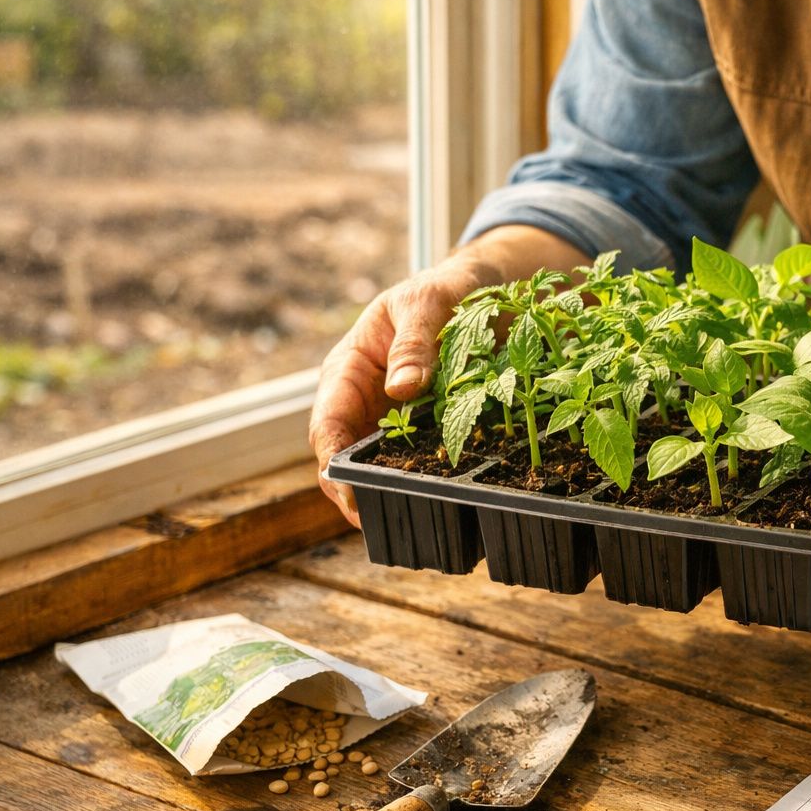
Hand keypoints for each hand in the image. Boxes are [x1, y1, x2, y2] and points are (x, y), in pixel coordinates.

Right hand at [309, 261, 480, 525]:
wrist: (482, 288)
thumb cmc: (445, 289)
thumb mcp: (430, 303)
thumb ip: (415, 343)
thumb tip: (402, 387)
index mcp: (349, 369)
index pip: (328, 425)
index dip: (333, 463)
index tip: (350, 495)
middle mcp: (363, 399)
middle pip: (346, 457)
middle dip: (356, 492)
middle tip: (382, 523)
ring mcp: (392, 417)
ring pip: (378, 465)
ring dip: (390, 492)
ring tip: (412, 522)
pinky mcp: (424, 427)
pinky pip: (417, 460)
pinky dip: (423, 479)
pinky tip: (442, 503)